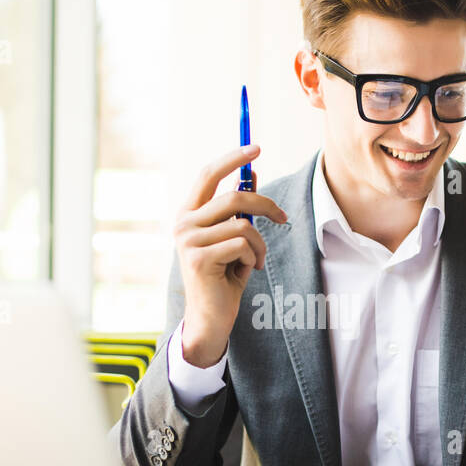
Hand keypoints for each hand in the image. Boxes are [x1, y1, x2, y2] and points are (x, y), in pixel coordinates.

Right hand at [173, 145, 287, 367]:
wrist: (211, 317)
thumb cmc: (224, 277)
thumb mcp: (233, 238)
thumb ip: (238, 211)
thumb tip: (252, 176)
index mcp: (189, 213)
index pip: (208, 174)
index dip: (233, 159)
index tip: (256, 148)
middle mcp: (183, 223)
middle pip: (234, 196)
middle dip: (265, 205)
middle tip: (282, 217)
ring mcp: (188, 240)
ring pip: (243, 225)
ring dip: (259, 244)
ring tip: (256, 261)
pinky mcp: (197, 258)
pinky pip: (242, 245)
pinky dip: (253, 258)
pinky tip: (246, 272)